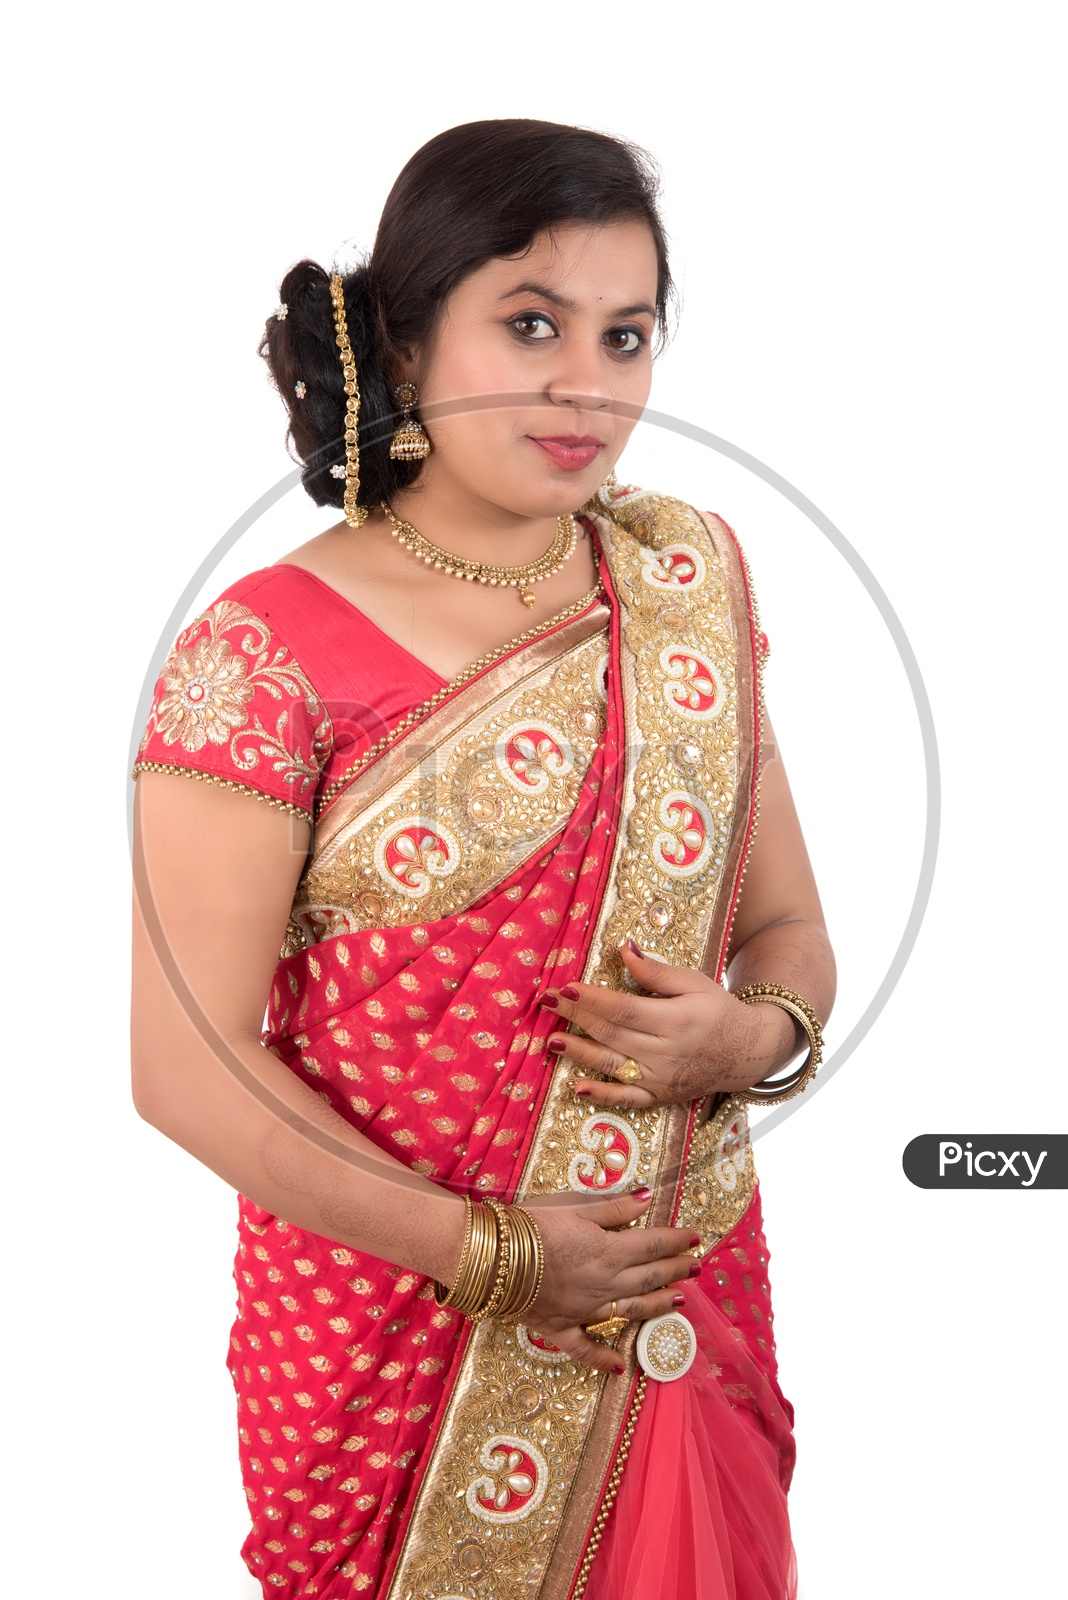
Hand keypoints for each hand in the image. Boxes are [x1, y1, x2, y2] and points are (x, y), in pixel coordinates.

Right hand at [520, 1188, 700, 1373]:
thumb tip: (647, 1198)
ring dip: (658, 1307)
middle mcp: (605, 1284)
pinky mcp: (560, 1328)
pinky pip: (586, 1348)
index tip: (694, 1237)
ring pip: (631, 1311)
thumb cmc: (531, 1224)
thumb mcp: (575, 1205)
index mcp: (610, 1251)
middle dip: (677, 1271)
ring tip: (679, 1303)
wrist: (491, 1257)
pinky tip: (621, 1368)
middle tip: (696, 1267)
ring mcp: (585, 1310)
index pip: (654, 1245)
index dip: (676, 1240)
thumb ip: (614, 1207)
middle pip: (650, 1278)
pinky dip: (605, 1359)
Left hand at [538, 941, 791, 1108]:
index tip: (566, 986)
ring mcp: (663, 1077)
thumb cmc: (717, 1010)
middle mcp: (668, 1051)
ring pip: (614, 1065)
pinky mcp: (660, 1096)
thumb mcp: (694, 982)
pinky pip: (627, 1098)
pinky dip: (602, 1095)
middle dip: (577, 1017)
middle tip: (547, 1002)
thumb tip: (624, 948)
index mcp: (678, 1018)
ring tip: (551, 1041)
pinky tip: (577, 1087)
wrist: (746, 1051)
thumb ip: (656, 971)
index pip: (625, 1008)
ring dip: (579, 1053)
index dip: (593, 999)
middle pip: (613, 1033)